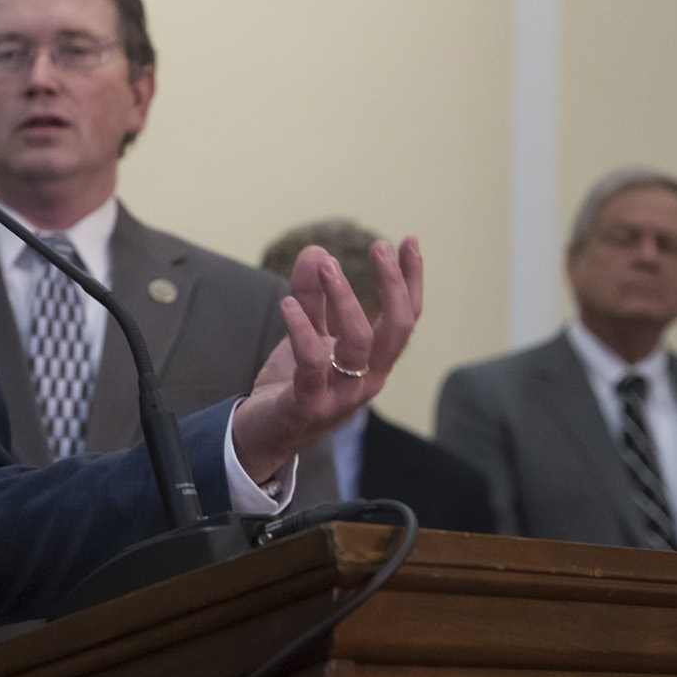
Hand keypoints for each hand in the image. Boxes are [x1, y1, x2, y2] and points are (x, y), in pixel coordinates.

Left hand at [230, 237, 423, 482]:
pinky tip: (287, 304)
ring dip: (346, 299)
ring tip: (327, 265)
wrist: (265, 434)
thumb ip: (312, 297)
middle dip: (393, 285)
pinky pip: (312, 365)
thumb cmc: (294, 384)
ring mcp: (341, 394)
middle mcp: (368, 378)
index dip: (411, 281)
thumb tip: (317, 251)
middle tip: (380, 246)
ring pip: (359, 343)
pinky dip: (301, 331)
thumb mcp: (307, 334)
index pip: (406, 318)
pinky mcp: (309, 404)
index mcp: (375, 362)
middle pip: (397, 329)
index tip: (409, 241)